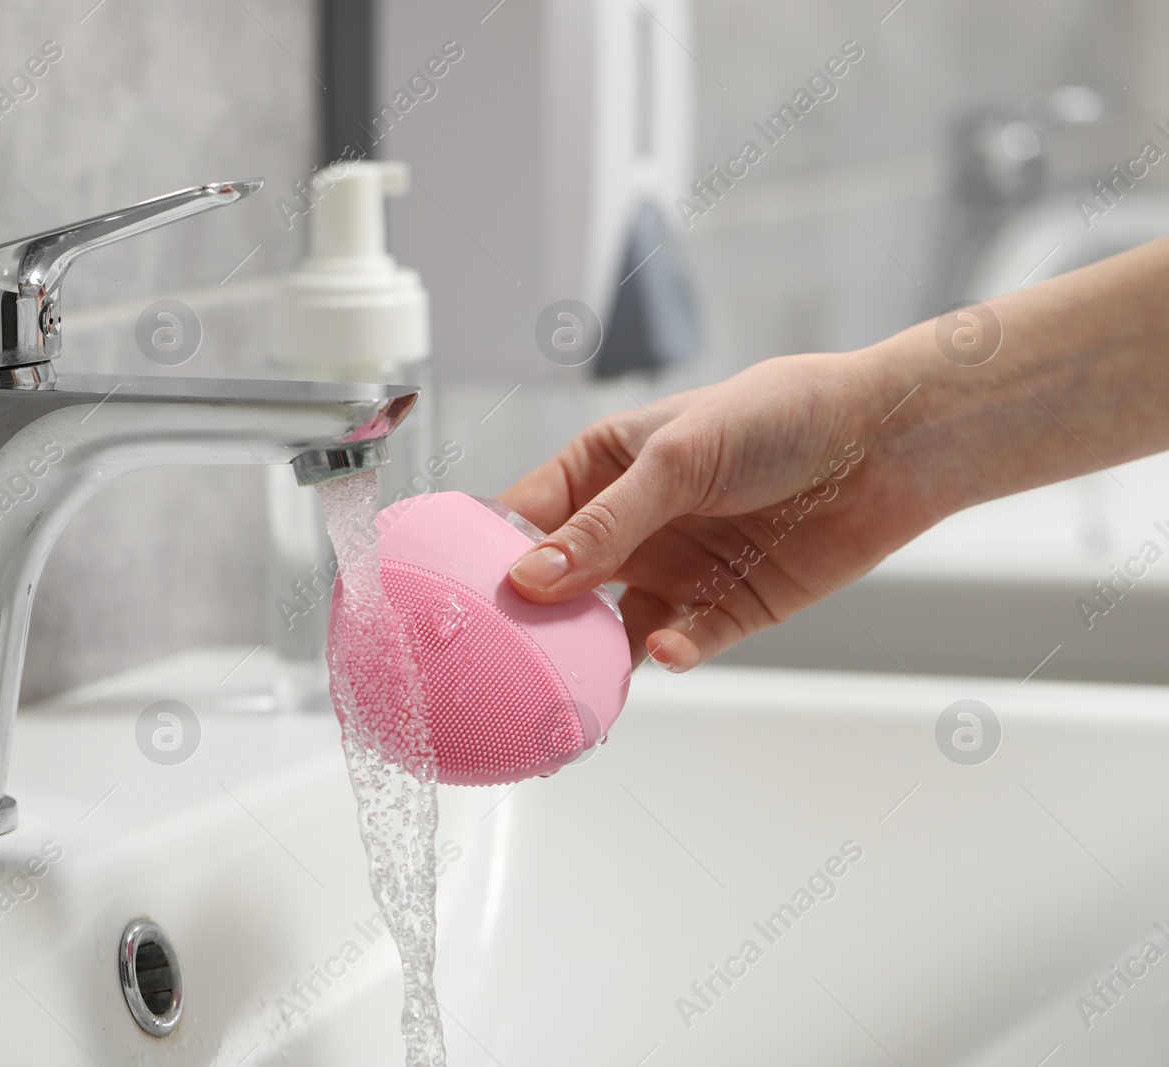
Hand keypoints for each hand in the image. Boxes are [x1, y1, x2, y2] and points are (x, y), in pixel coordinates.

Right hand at [497, 350, 943, 671]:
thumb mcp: (678, 458)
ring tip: (574, 677)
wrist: (888, 443)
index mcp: (602, 469)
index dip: (488, 553)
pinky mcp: (723, 609)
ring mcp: (673, 570)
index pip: (524, 516)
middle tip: (503, 653)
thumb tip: (533, 579)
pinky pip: (679, 645)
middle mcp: (630, 525)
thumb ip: (607, 524)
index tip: (457, 592)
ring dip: (592, 654)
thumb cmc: (781, 417)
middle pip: (558, 584)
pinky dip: (668, 654)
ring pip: (610, 629)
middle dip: (533, 619)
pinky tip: (666, 649)